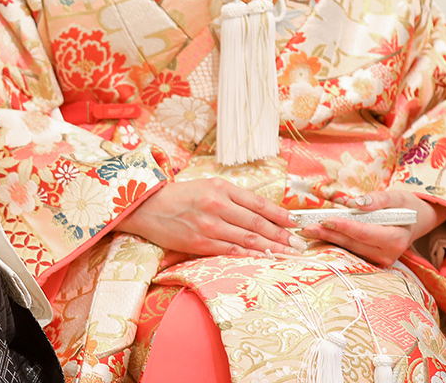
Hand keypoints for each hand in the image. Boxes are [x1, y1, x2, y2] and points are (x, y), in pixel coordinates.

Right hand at [117, 178, 301, 257]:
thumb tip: (261, 212)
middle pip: (257, 222)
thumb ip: (232, 198)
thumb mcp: (206, 187)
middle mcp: (216, 205)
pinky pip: (231, 250)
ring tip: (289, 253)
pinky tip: (264, 258)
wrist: (146, 207)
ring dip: (272, 248)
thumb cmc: (179, 196)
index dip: (280, 214)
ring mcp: (209, 225)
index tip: (296, 223)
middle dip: (282, 235)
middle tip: (300, 244)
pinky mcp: (200, 243)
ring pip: (248, 238)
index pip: (258, 203)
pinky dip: (250, 255)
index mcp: (220, 188)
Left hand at [298, 189, 445, 266]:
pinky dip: (334, 243)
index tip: (326, 219)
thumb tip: (359, 204)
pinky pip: (350, 252)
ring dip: (327, 240)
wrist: (415, 221)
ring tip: (306, 231)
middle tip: (306, 227)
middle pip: (352, 243)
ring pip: (348, 249)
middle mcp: (387, 254)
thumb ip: (379, 199)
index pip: (365, 233)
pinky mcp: (371, 260)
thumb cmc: (405, 207)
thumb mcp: (397, 197)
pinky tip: (318, 236)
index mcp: (396, 239)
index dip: (345, 227)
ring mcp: (379, 260)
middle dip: (328, 234)